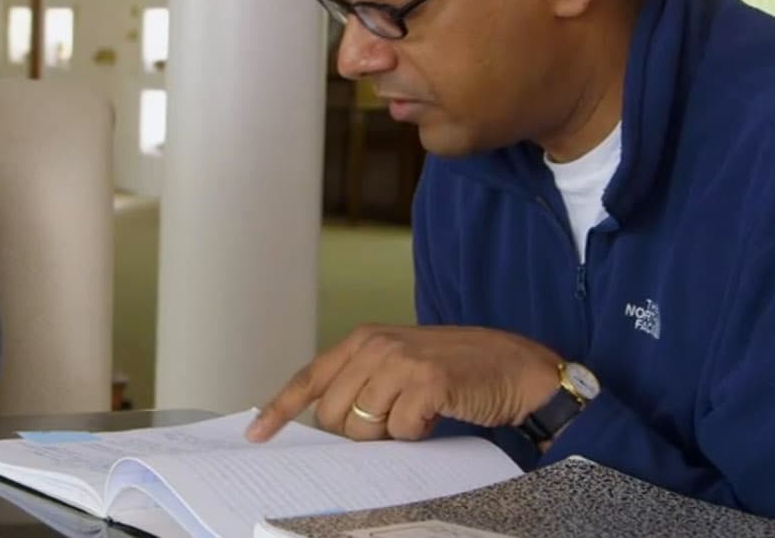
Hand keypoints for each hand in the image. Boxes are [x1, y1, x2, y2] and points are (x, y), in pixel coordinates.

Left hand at [246, 324, 561, 442]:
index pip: (309, 377)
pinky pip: (401, 431)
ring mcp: (400, 362)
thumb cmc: (458, 371)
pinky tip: (439, 413)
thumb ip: (364, 385)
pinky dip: (419, 434)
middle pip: (332, 415)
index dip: (279, 408)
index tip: (257, 434)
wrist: (517, 368)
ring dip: (391, 434)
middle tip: (395, 420)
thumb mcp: (401, 366)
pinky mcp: (427, 382)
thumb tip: (331, 426)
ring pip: (363, 427)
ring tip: (420, 412)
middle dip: (358, 431)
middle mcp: (376, 346)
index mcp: (364, 340)